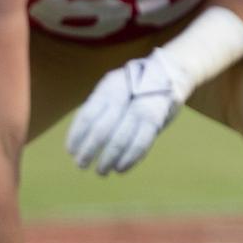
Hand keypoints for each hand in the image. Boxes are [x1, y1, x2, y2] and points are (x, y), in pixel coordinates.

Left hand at [65, 53, 191, 175]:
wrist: (171, 72)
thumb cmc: (135, 85)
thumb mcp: (114, 86)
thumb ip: (101, 107)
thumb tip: (81, 137)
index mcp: (109, 88)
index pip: (87, 115)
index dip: (77, 136)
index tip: (70, 151)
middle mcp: (125, 97)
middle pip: (102, 130)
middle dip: (89, 151)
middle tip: (81, 165)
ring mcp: (142, 109)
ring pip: (121, 140)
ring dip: (109, 159)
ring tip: (101, 171)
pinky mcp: (156, 121)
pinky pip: (141, 144)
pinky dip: (129, 159)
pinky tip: (121, 168)